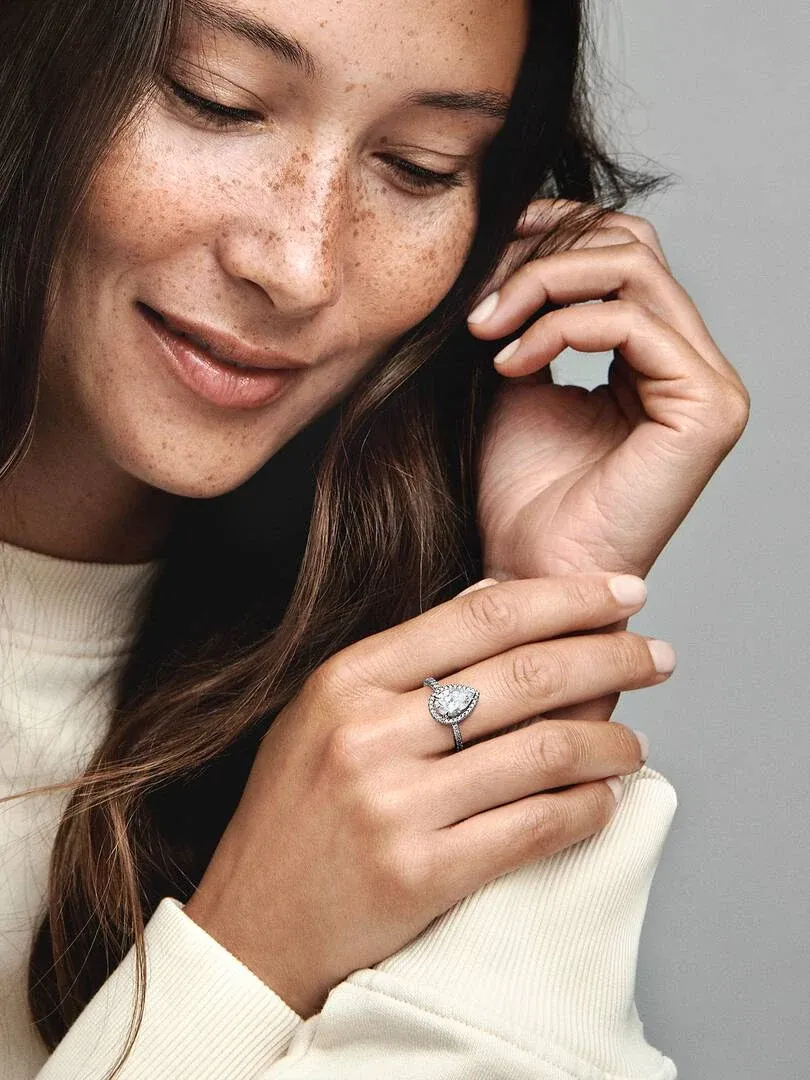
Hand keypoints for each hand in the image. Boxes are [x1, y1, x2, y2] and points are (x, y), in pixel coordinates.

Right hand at [184, 573, 671, 1018]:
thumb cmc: (296, 811)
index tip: (622, 592)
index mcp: (347, 679)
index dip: (567, 596)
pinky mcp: (420, 874)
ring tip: (634, 741)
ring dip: (612, 741)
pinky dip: (588, 807)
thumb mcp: (324, 711)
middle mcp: (369, 733)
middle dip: (612, 656)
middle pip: (526, 674)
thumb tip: (499, 598)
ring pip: (544, 749)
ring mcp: (395, 805)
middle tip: (658, 656)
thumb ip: (404, 658)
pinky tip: (605, 798)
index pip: (482, 615)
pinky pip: (536, 825)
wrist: (252, 924)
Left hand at [467, 199, 750, 584]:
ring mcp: (707, 384)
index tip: (486, 242)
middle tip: (479, 291)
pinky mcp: (707, 407)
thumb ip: (529, 317)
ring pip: (633, 270)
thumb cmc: (519, 496)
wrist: (528, 571)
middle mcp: (690, 363)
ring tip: (483, 326)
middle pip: (632, 246)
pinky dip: (558, 328)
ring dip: (542, 284)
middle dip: (544, 250)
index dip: (555, 228)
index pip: (623, 251)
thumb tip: (508, 248)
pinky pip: (630, 323)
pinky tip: (510, 362)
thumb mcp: (516, 382)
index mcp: (653, 356)